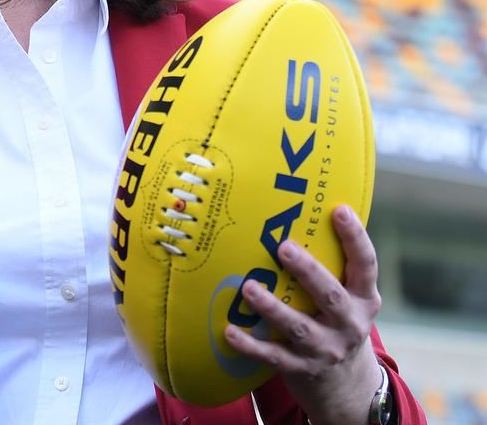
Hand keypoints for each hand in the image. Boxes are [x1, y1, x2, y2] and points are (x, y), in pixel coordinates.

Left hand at [224, 204, 383, 424]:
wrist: (345, 384)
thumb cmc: (336, 321)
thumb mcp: (347, 298)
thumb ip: (331, 266)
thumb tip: (296, 213)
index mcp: (363, 298)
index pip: (365, 265)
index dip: (355, 237)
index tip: (339, 210)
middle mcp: (349, 324)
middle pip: (330, 295)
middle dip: (308, 271)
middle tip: (283, 246)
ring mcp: (326, 349)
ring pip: (299, 327)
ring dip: (272, 307)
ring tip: (248, 287)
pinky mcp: (302, 369)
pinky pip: (273, 357)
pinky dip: (251, 345)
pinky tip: (230, 331)